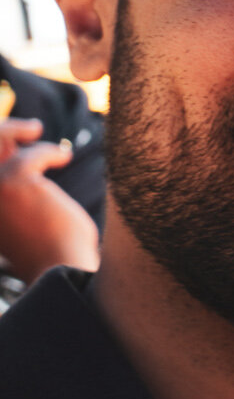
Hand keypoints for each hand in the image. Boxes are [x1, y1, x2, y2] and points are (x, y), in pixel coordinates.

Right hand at [0, 118, 99, 281]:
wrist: (59, 270)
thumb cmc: (48, 249)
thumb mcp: (21, 216)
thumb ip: (13, 190)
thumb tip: (18, 155)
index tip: (12, 142)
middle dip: (1, 130)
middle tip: (29, 128)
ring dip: (15, 128)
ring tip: (36, 130)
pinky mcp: (15, 182)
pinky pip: (33, 153)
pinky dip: (50, 152)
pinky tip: (63, 158)